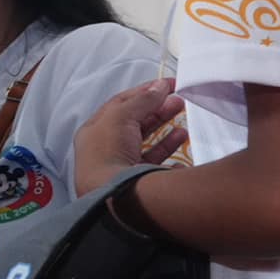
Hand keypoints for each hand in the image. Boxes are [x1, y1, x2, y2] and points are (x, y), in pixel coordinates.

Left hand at [73, 79, 187, 197]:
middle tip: (179, 100)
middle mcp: (106, 148)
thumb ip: (142, 100)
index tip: (167, 84)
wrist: (112, 194)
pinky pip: (156, 162)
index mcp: (95, 130)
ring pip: (146, 142)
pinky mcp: (138, 180)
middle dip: (157, 109)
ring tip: (184, 120)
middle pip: (134, 123)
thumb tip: (160, 86)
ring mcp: (122, 165)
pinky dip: (169, 151)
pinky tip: (182, 144)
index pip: (120, 104)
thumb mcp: (122, 116)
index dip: (144, 92)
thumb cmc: (108, 151)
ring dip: (165, 129)